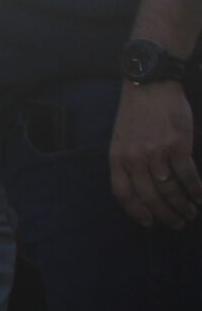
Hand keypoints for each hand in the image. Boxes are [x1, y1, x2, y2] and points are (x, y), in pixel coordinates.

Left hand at [110, 80, 200, 228]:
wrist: (150, 86)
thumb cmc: (135, 113)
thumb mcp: (120, 138)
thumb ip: (127, 162)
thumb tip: (141, 189)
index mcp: (117, 157)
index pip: (123, 193)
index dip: (136, 212)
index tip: (148, 222)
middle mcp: (134, 158)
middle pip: (149, 197)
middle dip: (165, 215)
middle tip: (177, 223)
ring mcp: (156, 153)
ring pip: (170, 190)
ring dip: (182, 206)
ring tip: (190, 212)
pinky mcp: (178, 146)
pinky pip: (188, 176)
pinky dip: (196, 190)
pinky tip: (200, 196)